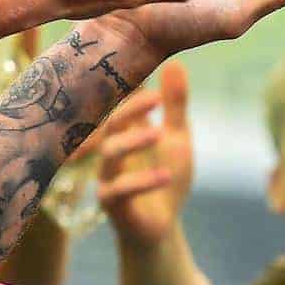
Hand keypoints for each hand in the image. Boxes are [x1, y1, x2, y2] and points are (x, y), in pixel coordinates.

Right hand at [89, 64, 195, 248]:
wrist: (162, 225)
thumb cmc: (165, 176)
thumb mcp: (177, 138)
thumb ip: (175, 105)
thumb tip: (175, 62)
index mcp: (125, 129)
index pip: (120, 100)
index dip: (127, 83)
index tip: (138, 59)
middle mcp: (110, 148)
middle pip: (112, 122)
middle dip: (132, 109)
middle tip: (155, 98)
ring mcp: (106, 175)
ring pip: (110, 154)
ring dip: (133, 142)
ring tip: (158, 133)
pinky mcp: (110, 203)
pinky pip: (119, 190)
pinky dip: (142, 182)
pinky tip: (165, 175)